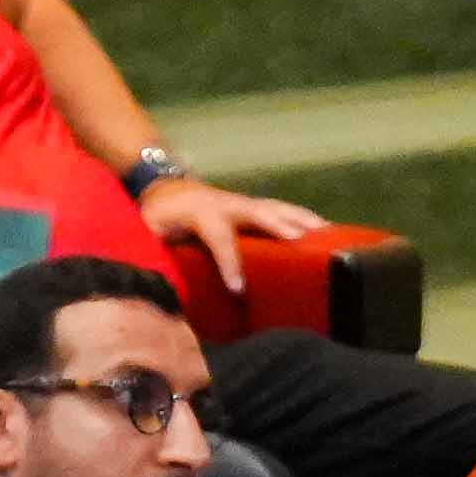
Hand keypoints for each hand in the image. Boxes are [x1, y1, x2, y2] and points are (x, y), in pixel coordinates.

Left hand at [128, 175, 318, 294]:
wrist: (165, 187)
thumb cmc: (158, 217)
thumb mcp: (148, 233)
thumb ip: (155, 253)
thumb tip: (162, 285)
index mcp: (201, 213)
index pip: (219, 238)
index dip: (228, 263)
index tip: (238, 289)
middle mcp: (227, 204)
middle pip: (259, 213)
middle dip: (280, 227)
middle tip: (301, 242)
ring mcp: (243, 202)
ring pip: (277, 208)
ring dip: (302, 219)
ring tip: (327, 233)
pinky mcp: (253, 205)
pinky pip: (282, 209)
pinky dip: (304, 217)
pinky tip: (325, 230)